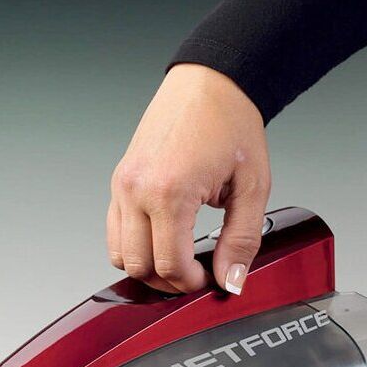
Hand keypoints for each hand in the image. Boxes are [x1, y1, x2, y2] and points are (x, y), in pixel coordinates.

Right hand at [108, 63, 270, 294]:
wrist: (210, 82)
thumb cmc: (230, 124)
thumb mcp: (251, 187)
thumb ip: (242, 240)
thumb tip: (231, 280)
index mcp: (170, 192)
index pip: (170, 266)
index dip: (192, 283)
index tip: (210, 278)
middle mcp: (138, 190)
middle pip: (140, 267)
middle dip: (169, 281)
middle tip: (196, 273)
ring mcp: (123, 185)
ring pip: (121, 255)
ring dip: (148, 267)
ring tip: (178, 260)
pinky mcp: (119, 181)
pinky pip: (115, 232)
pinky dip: (134, 247)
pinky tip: (162, 241)